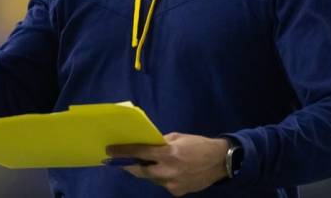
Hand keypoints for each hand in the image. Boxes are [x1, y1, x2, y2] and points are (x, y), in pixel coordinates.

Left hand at [106, 133, 228, 196]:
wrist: (220, 162)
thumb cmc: (198, 145)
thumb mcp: (177, 137)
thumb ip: (160, 143)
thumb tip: (146, 145)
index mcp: (168, 153)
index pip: (140, 152)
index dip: (123, 152)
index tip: (110, 151)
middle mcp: (168, 170)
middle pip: (140, 170)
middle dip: (130, 165)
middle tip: (122, 161)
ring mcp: (172, 184)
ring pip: (151, 178)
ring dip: (147, 171)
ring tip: (146, 163)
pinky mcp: (177, 192)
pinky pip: (162, 184)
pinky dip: (160, 177)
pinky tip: (164, 171)